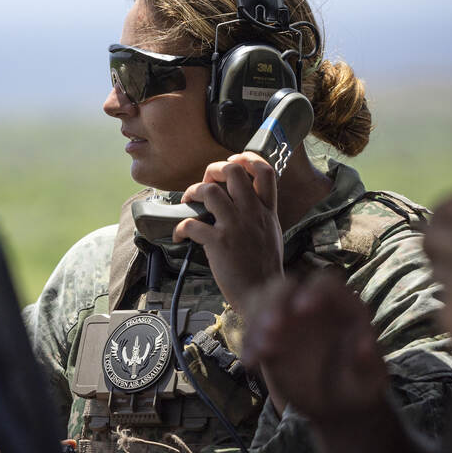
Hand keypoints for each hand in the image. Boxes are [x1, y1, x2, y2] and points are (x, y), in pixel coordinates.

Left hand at [176, 152, 284, 312]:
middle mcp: (252, 214)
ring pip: (210, 192)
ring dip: (194, 192)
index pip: (265, 172)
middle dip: (213, 170)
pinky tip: (180, 233)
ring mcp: (235, 226)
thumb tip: (240, 201)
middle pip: (233, 172)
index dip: (247, 159)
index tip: (233, 161)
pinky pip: (192, 224)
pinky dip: (181, 226)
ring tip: (189, 201)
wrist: (261, 293)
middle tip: (206, 182)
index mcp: (267, 211)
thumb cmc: (263, 267)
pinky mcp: (218, 242)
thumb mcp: (271, 233)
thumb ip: (258, 214)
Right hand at [242, 271, 388, 420]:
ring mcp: (286, 317)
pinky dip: (248, 343)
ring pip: (262, 302)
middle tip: (271, 329)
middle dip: (275, 303)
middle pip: (285, 286)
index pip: (325, 283)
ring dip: (256, 322)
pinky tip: (251, 362)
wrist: (335, 402)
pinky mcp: (268, 334)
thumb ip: (368, 362)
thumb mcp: (369, 378)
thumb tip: (365, 346)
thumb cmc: (357, 385)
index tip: (302, 310)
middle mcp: (310, 304)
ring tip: (261, 351)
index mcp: (341, 306)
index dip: (313, 291)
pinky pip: (251, 329)